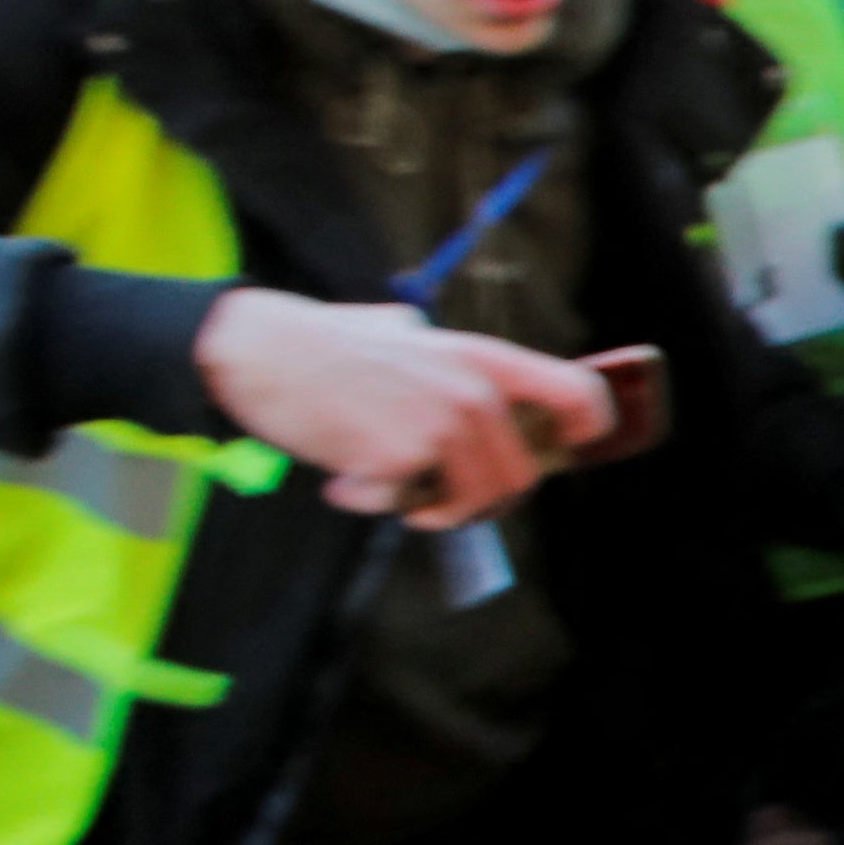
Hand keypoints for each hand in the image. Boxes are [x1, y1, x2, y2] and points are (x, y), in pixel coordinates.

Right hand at [195, 290, 614, 527]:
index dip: (585, 433)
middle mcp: (474, 392)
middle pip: (522, 477)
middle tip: (433, 492)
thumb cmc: (327, 344)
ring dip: (432, 509)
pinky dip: (374, 505)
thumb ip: (454, 367)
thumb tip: (493, 404)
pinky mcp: (402, 459)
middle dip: (481, 497)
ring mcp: (441, 427)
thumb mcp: (409, 335)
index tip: (566, 451)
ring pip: (475, 502)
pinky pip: (410, 507)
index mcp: (483, 358)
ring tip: (386, 486)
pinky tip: (344, 478)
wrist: (258, 348)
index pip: (579, 396)